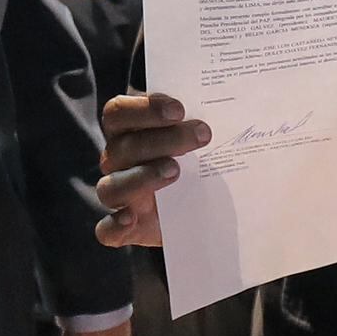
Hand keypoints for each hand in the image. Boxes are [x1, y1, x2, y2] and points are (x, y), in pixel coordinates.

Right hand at [92, 88, 208, 247]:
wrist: (205, 207)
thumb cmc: (200, 161)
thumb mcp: (203, 138)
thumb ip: (202, 120)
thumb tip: (229, 104)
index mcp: (126, 132)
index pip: (118, 112)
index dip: (144, 109)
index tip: (180, 109)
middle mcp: (117, 161)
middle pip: (122, 147)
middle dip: (164, 139)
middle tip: (202, 135)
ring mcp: (119, 196)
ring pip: (111, 187)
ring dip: (141, 177)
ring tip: (175, 171)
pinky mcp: (127, 229)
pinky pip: (107, 230)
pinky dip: (114, 225)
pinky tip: (130, 219)